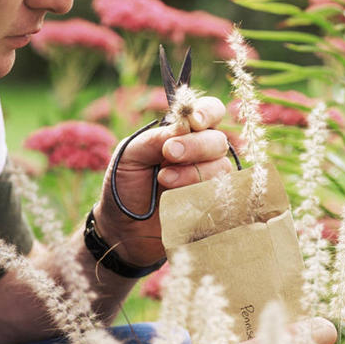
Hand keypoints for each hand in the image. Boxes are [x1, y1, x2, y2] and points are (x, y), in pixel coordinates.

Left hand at [94, 96, 230, 266]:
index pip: (210, 112)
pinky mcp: (212, 208)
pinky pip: (222, 197)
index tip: (194, 121)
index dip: (207, 112)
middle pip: (218, 142)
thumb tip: (184, 128)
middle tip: (168, 155)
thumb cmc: (124, 188)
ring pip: (221, 169)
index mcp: (183, 135)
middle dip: (195, 146)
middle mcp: (201, 156)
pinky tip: (178, 201)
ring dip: (192, 174)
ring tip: (164, 182)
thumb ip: (154, 138)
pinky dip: (200, 196)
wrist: (122, 231)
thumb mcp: (129, 155)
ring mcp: (209, 183)